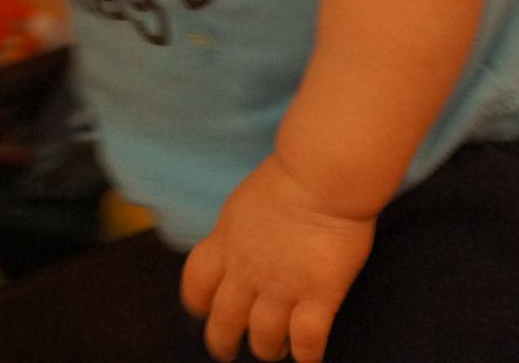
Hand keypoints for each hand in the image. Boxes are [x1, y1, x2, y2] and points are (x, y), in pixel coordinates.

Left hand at [181, 156, 375, 362]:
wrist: (322, 173)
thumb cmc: (288, 176)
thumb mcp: (244, 202)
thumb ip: (237, 232)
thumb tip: (238, 248)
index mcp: (225, 243)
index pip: (196, 286)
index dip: (198, 304)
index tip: (205, 311)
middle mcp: (247, 272)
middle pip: (223, 323)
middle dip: (224, 342)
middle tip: (231, 349)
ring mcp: (282, 288)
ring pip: (263, 341)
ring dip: (267, 350)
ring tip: (277, 349)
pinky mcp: (318, 297)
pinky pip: (307, 342)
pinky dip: (306, 356)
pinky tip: (308, 357)